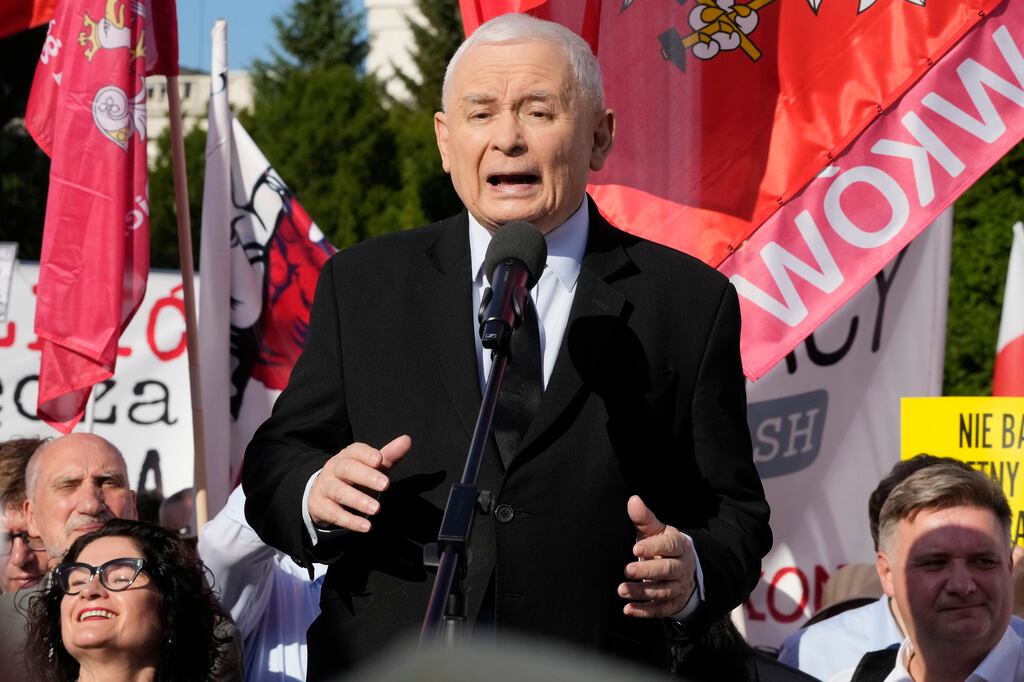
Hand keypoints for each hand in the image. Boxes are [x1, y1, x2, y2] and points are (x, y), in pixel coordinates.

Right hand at [307, 435, 411, 532]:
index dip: (367, 455)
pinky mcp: (320, 507)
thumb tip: (407, 440)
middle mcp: (333, 469)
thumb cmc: (354, 478)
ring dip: (358, 500)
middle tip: (385, 485)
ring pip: (339, 492)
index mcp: (347, 456)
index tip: (380, 460)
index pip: (355, 451)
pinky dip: (350, 521)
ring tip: (376, 509)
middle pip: (347, 469)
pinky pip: (334, 514)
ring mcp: (325, 487)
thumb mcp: (371, 467)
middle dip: (366, 476)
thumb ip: (389, 456)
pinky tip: (366, 527)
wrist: (323, 494)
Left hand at [618, 494, 695, 617]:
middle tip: (627, 571)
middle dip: (647, 572)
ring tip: (622, 590)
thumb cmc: (663, 546)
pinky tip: (628, 609)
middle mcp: (681, 567)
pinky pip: (661, 610)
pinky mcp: (674, 603)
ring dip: (643, 593)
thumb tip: (633, 500)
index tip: (636, 549)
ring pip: (663, 591)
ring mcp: (679, 587)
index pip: (669, 546)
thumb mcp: (656, 531)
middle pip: (667, 570)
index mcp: (679, 546)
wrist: (684, 569)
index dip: (654, 547)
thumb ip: (644, 519)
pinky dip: (645, 611)